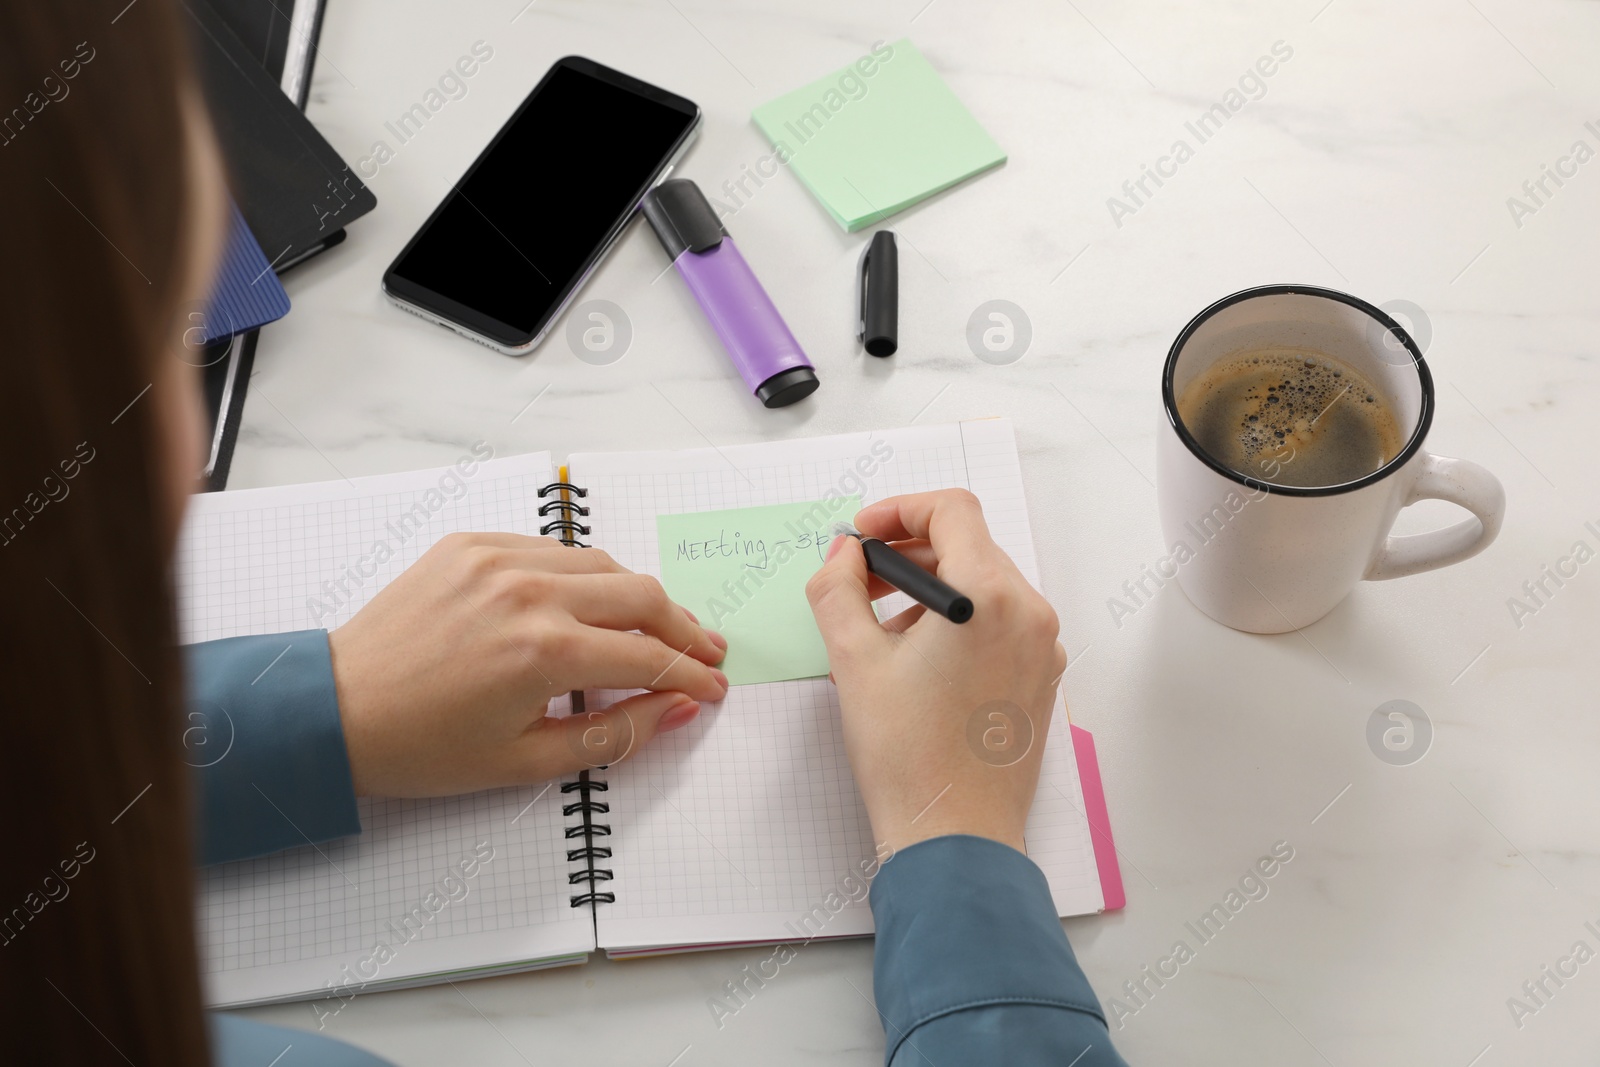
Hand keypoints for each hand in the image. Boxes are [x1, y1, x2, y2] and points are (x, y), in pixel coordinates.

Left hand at [328, 532, 727, 796]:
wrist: (334, 710)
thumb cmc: (422, 748)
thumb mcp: (526, 762)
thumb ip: (615, 734)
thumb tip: (678, 708)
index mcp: (545, 652)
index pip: (649, 656)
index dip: (692, 675)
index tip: (713, 688)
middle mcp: (529, 592)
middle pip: (641, 595)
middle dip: (684, 627)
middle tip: (706, 652)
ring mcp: (499, 559)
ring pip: (601, 564)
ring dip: (637, 597)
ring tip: (656, 627)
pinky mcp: (472, 544)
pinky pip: (551, 550)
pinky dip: (582, 575)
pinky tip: (590, 604)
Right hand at [805, 490, 1065, 853]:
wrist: (954, 838)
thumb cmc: (908, 757)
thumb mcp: (853, 661)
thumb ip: (838, 589)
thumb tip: (842, 555)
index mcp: (989, 596)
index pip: (952, 510)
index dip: (899, 510)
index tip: (862, 536)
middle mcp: (1029, 613)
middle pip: (969, 546)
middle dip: (909, 552)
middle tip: (859, 579)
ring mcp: (1043, 648)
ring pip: (985, 585)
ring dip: (932, 588)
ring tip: (882, 627)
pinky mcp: (1042, 678)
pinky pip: (1002, 623)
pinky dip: (959, 621)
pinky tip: (918, 659)